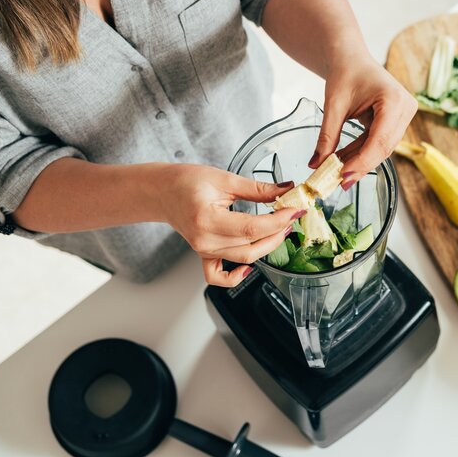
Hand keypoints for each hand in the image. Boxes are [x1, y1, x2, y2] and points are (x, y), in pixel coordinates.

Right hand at [157, 164, 302, 286]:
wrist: (162, 191)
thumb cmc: (187, 181)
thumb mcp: (225, 178)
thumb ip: (258, 188)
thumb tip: (286, 189)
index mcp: (207, 219)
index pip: (252, 228)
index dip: (278, 221)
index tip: (295, 210)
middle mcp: (204, 240)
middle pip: (251, 246)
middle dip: (278, 232)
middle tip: (291, 216)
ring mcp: (204, 250)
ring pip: (244, 258)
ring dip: (267, 246)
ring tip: (280, 228)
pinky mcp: (204, 255)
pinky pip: (218, 277)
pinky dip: (235, 277)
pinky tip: (249, 268)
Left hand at [310, 55, 416, 188]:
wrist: (351, 58)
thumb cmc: (345, 72)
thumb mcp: (333, 105)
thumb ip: (327, 136)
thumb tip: (316, 165)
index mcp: (393, 100)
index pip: (380, 140)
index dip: (362, 161)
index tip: (343, 176)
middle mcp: (405, 108)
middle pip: (384, 147)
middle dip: (361, 166)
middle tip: (339, 182)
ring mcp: (404, 115)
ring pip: (382, 148)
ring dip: (360, 161)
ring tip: (338, 173)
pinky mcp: (397, 121)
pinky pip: (379, 143)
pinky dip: (362, 152)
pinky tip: (345, 162)